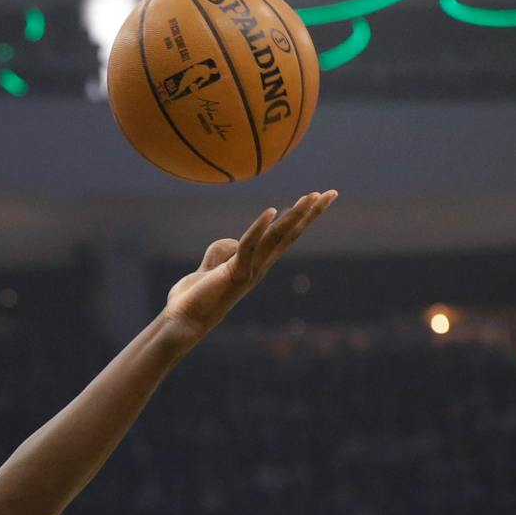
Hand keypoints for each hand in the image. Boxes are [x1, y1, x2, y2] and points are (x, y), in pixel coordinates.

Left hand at [163, 190, 337, 338]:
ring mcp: (251, 270)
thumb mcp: (211, 265)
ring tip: (311, 196)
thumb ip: (223, 251)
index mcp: (256, 263)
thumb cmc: (196, 295)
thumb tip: (232, 243)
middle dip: (311, 213)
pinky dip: (260, 228)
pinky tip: (272, 211)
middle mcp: (259, 266)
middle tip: (331, 193)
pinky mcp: (236, 274)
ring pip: (277, 237)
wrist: (184, 320)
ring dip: (295, 215)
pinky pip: (249, 246)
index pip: (283, 236)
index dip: (301, 218)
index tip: (318, 199)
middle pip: (290, 234)